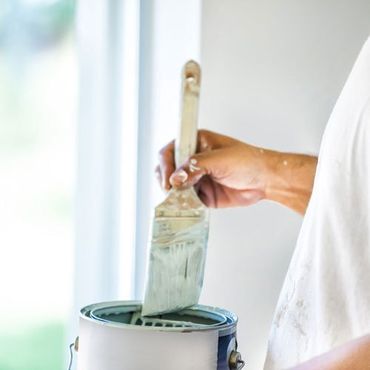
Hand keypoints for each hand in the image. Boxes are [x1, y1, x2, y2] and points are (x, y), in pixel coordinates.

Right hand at [156, 130, 271, 207]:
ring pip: (175, 186)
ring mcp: (197, 178)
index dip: (165, 163)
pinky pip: (187, 200)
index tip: (168, 178)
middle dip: (166, 180)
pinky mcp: (202, 194)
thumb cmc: (248, 161)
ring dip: (174, 193)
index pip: (171, 150)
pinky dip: (184, 204)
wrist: (265, 181)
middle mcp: (194, 160)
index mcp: (196, 143)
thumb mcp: (220, 159)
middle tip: (171, 189)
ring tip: (179, 198)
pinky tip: (187, 205)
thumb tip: (176, 178)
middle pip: (168, 169)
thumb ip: (195, 167)